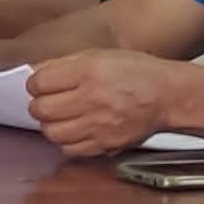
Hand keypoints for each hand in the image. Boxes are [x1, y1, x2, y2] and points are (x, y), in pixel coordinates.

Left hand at [26, 48, 187, 158]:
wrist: (169, 95)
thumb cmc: (137, 73)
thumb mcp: (100, 55)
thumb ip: (64, 64)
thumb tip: (34, 74)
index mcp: (90, 71)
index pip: (39, 83)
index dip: (35, 84)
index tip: (41, 84)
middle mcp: (93, 99)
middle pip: (41, 110)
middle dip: (39, 105)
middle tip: (48, 102)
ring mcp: (99, 125)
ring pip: (52, 133)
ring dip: (51, 125)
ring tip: (61, 117)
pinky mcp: (105, 144)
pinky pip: (70, 149)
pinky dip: (67, 141)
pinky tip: (75, 130)